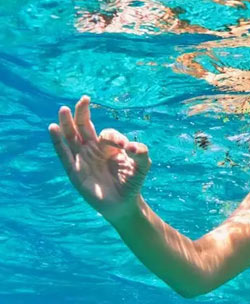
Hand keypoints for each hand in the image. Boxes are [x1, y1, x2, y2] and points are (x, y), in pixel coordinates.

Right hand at [48, 95, 150, 221]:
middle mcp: (93, 149)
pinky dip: (58, 141)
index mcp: (108, 146)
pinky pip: (64, 154)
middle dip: (83, 113)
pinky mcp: (74, 171)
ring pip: (71, 137)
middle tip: (84, 99)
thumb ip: (142, 154)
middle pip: (84, 126)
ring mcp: (82, 159)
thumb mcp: (142, 166)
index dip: (114, 137)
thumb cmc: (132, 183)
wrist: (123, 204)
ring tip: (63, 109)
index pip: (107, 134)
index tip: (124, 147)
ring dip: (67, 123)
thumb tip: (132, 147)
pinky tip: (53, 128)